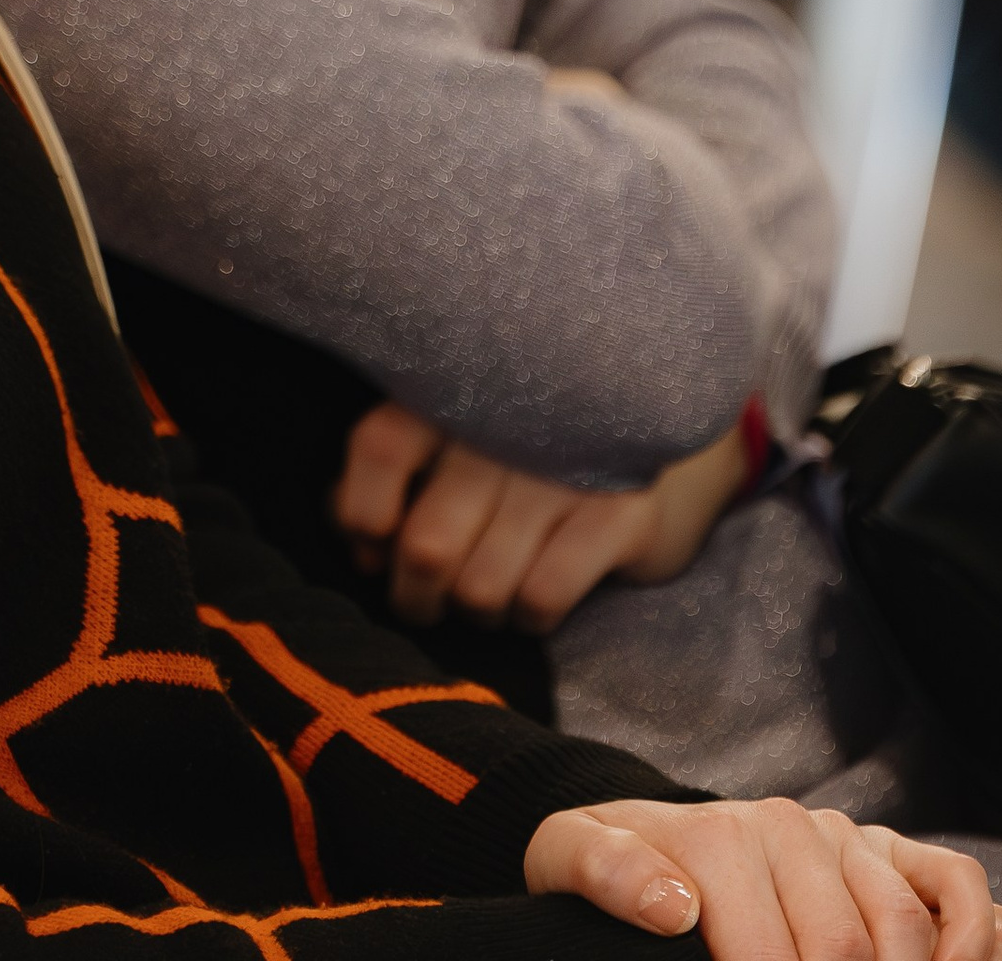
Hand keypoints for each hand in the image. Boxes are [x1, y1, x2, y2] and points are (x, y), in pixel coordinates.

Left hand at [334, 401, 747, 631]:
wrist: (643, 411)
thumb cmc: (517, 438)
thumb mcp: (450, 430)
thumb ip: (392, 473)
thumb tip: (358, 546)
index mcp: (452, 383)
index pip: (379, 449)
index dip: (363, 515)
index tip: (373, 544)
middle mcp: (506, 420)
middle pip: (427, 546)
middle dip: (415, 596)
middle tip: (425, 599)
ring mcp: (567, 466)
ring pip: (482, 587)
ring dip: (476, 612)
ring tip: (484, 594)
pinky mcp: (621, 512)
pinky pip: (544, 597)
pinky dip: (528, 618)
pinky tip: (532, 598)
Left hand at [526, 799, 1001, 960]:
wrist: (635, 830)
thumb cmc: (605, 865)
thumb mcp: (569, 859)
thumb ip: (604, 871)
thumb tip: (674, 906)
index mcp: (711, 835)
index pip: (769, 954)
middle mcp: (781, 824)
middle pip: (844, 950)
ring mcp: (838, 834)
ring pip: (900, 928)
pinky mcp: (879, 844)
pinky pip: (952, 887)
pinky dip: (959, 946)